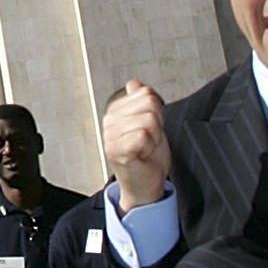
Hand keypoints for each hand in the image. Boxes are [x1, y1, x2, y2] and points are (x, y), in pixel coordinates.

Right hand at [100, 82, 170, 211]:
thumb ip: (142, 101)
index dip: (157, 110)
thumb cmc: (147, 156)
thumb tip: (134, 83)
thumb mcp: (149, 123)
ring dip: (155, 136)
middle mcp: (110, 121)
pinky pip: (144, 135)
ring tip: (146, 147)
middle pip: (149, 103)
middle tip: (149, 139)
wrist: (144, 184)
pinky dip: (150, 146)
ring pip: (148, 119)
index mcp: (116, 110)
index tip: (150, 128)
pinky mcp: (116, 150)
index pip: (145, 92)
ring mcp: (110, 135)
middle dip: (157, 123)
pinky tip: (143, 154)